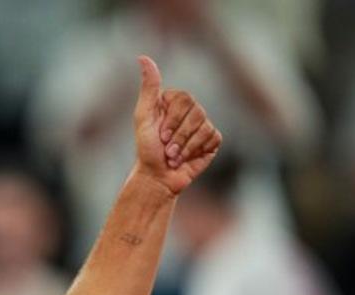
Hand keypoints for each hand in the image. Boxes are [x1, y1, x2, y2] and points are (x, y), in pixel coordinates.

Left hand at [132, 56, 221, 194]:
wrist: (158, 177)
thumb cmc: (147, 149)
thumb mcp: (143, 116)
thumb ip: (149, 87)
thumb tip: (142, 57)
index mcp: (174, 101)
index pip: (184, 99)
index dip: (172, 121)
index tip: (160, 135)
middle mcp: (190, 110)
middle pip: (196, 113)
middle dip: (178, 136)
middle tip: (166, 149)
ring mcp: (203, 124)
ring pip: (204, 127)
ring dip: (185, 147)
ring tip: (173, 157)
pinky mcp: (212, 140)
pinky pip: (212, 138)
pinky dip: (197, 151)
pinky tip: (186, 158)